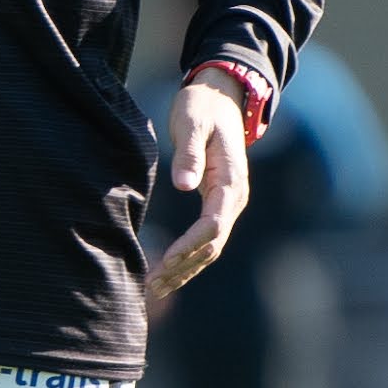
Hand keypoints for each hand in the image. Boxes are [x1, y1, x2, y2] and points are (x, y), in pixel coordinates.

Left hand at [144, 76, 252, 308]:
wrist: (220, 98)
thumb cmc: (202, 107)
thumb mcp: (191, 123)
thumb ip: (189, 153)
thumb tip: (184, 185)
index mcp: (231, 181)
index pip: (213, 224)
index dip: (190, 244)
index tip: (166, 259)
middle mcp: (234, 198)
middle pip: (212, 244)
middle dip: (184, 267)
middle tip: (153, 284)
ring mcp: (227, 204)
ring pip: (210, 248)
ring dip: (185, 270)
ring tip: (156, 288)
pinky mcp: (216, 205)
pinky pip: (205, 240)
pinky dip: (188, 259)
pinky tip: (168, 272)